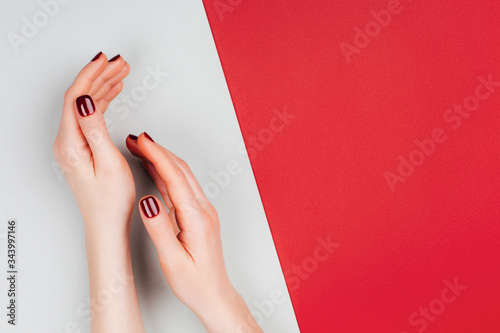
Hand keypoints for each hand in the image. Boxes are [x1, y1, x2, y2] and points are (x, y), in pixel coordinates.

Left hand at [53, 52, 132, 232]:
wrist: (107, 224)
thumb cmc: (111, 200)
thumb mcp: (108, 163)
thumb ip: (95, 129)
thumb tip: (85, 100)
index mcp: (70, 144)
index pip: (76, 98)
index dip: (91, 75)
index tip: (106, 60)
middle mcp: (66, 142)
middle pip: (80, 98)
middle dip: (100, 76)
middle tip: (120, 62)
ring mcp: (72, 145)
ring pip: (85, 105)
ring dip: (102, 86)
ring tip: (121, 72)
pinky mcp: (81, 148)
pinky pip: (89, 116)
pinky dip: (102, 101)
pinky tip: (113, 93)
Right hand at [127, 133, 262, 332]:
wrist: (214, 294)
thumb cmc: (195, 282)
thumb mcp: (173, 260)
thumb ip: (160, 229)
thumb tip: (147, 201)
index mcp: (196, 218)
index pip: (175, 178)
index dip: (158, 156)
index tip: (142, 141)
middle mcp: (203, 210)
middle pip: (180, 171)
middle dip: (158, 151)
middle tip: (136, 139)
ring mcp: (203, 211)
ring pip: (183, 176)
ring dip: (163, 159)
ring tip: (141, 149)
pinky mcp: (199, 215)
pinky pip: (183, 186)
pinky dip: (167, 174)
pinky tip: (155, 171)